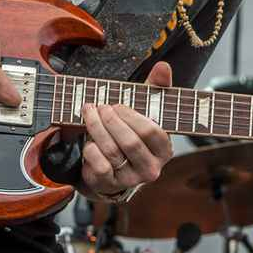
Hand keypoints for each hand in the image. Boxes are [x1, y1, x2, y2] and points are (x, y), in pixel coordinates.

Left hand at [80, 62, 173, 196]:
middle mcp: (151, 168)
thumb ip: (157, 87)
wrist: (116, 165)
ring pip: (112, 151)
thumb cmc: (133, 130)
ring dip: (96, 128)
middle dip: (110, 120)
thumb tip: (163, 66)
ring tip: (89, 113)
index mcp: (165, 149)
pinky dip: (91, 150)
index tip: (117, 105)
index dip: (131, 116)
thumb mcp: (147, 109)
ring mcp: (131, 179)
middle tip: (100, 107)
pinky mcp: (110, 185)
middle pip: (130, 142)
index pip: (151, 131)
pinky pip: (99, 166)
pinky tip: (88, 140)